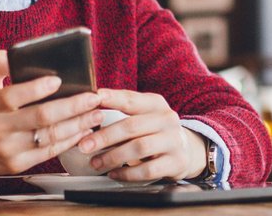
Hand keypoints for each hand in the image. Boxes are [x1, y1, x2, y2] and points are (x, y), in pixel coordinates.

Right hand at [0, 50, 102, 184]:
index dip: (35, 88)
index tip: (58, 79)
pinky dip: (69, 141)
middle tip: (92, 98)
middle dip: (71, 107)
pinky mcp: (17, 164)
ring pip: (49, 137)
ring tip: (96, 113)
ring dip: (77, 125)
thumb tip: (17, 51)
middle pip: (40, 118)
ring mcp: (8, 149)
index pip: (12, 96)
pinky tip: (83, 130)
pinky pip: (48, 153)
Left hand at [76, 89, 206, 180]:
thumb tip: (86, 109)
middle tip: (84, 145)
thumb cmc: (154, 131)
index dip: (111, 98)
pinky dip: (127, 173)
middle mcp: (167, 120)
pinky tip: (114, 174)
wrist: (187, 151)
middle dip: (104, 137)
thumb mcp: (143, 116)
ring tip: (96, 162)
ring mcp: (174, 141)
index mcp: (155, 104)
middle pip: (131, 126)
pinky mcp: (177, 162)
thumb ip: (121, 111)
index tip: (93, 98)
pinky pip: (148, 170)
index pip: (131, 99)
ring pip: (139, 148)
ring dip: (113, 157)